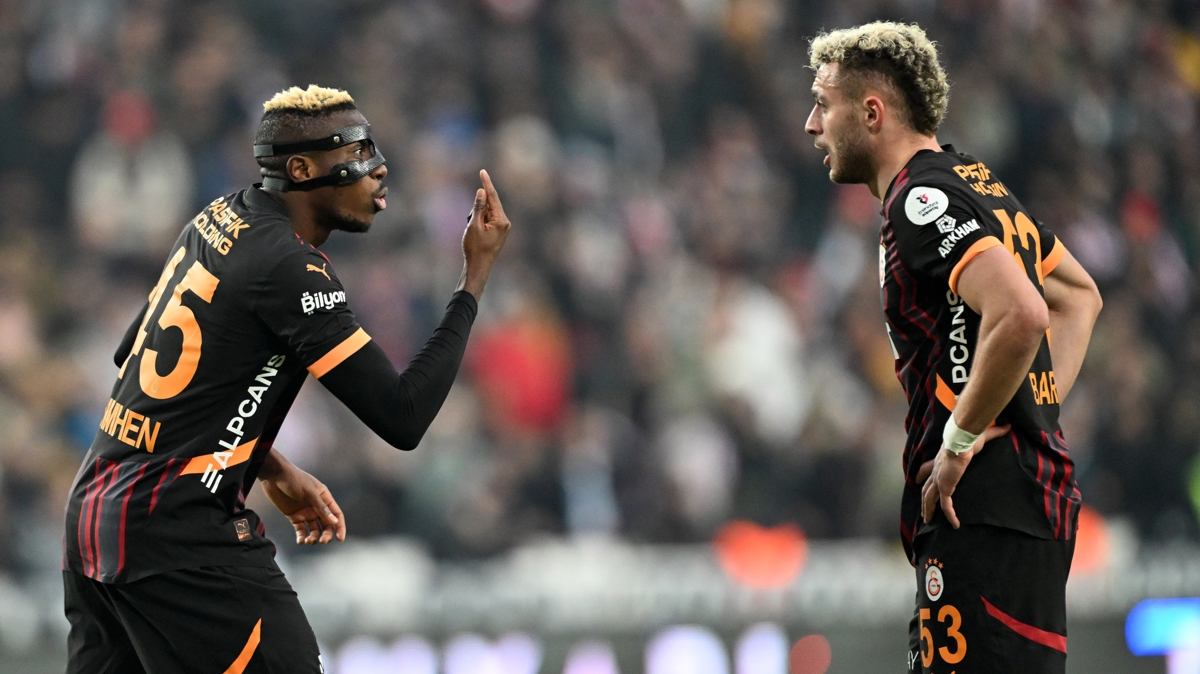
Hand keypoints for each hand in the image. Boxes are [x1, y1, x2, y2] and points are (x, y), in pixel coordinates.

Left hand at [259, 453, 345, 544]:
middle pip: (326, 524)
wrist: (274, 476)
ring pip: (314, 529)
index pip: (336, 514)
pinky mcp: (294, 516)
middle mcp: (317, 506)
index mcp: (324, 498)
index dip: (339, 527)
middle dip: (326, 534)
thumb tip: (334, 521)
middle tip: (322, 541)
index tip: (340, 539)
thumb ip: (321, 508)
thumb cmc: (294, 479)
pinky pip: (300, 530)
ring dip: (313, 537)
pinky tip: (300, 541)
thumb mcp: (309, 492)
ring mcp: (306, 512)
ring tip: (308, 541)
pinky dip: (301, 536)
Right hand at [458, 169, 511, 300]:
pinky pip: (487, 219)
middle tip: (471, 224)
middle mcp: (505, 222)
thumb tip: (482, 191)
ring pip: (486, 212)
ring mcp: (503, 227)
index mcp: (501, 220)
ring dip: (476, 217)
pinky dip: (479, 221)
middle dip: (477, 210)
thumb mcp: (474, 225)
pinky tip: (475, 234)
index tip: (483, 171)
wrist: (479, 267)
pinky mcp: (498, 231)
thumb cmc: (475, 248)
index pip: (493, 197)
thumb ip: (478, 207)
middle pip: (489, 205)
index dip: (486, 184)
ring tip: (472, 232)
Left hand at [919, 424, 1010, 527]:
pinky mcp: (945, 487)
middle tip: (921, 508)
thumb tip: (1008, 426)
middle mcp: (937, 470)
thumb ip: (995, 432)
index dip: (921, 473)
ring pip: (930, 499)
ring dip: (928, 510)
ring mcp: (939, 480)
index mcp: (941, 459)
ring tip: (928, 521)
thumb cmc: (969, 436)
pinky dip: (950, 516)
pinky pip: (946, 506)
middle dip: (923, 498)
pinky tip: (955, 525)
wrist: (962, 439)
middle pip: (926, 487)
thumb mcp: (982, 435)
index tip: (916, 478)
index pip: (928, 467)